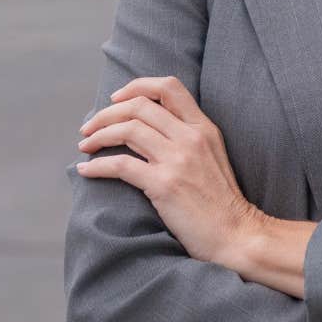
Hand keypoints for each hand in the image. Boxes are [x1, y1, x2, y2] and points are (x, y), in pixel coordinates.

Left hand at [74, 76, 261, 266]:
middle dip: (107, 113)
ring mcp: (178, 159)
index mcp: (204, 127)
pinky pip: (120, 165)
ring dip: (98, 135)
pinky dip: (97, 166)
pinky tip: (86, 171)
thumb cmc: (221, 202)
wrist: (236, 234)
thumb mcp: (213, 157)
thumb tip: (151, 129)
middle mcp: (191, 137)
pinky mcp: (164, 184)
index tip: (116, 99)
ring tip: (84, 145)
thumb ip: (188, 138)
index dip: (136, 87)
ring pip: (127, 129)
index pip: (168, 87)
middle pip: (139, 106)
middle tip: (90, 127)